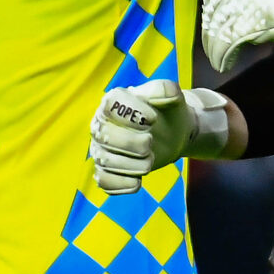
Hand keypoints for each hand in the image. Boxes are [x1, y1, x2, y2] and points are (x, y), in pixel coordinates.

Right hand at [89, 78, 229, 193]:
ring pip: (105, 161)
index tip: (152, 119)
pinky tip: (138, 181)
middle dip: (133, 143)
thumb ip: (165, 89)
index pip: (110, 105)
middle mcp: (101, 125)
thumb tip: (158, 93)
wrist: (173, 133)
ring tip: (150, 160)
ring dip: (133, 165)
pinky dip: (121, 184)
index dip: (132, 114)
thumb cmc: (167, 111)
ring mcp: (101, 149)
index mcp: (112, 102)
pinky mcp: (107, 171)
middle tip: (150, 142)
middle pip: (105, 136)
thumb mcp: (172, 95)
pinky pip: (104, 182)